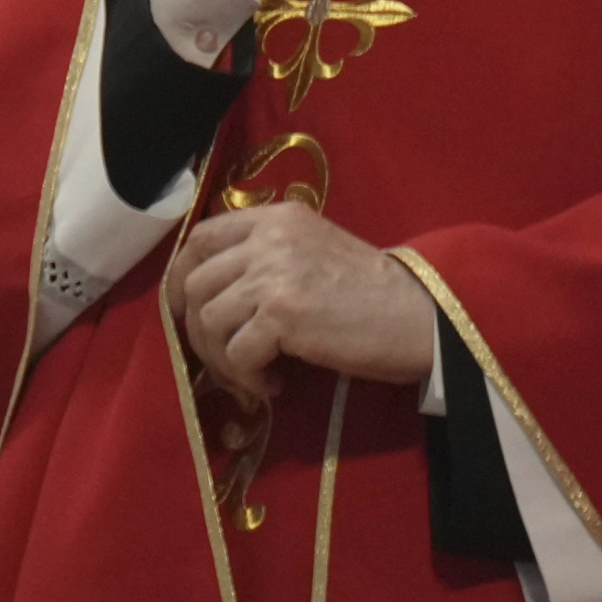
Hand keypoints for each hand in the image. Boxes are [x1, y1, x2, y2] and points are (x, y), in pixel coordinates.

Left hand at [164, 202, 436, 401]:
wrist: (419, 316)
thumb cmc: (371, 291)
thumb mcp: (313, 249)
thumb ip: (267, 254)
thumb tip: (215, 290)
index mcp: (274, 218)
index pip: (202, 237)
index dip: (182, 276)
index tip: (185, 308)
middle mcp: (267, 238)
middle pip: (196, 282)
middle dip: (197, 328)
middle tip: (222, 358)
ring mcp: (271, 275)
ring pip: (209, 320)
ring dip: (222, 359)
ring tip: (253, 375)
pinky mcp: (281, 315)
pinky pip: (236, 354)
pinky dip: (247, 377)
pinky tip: (273, 384)